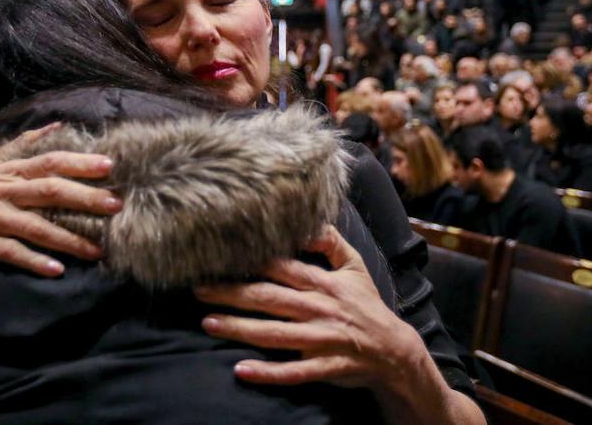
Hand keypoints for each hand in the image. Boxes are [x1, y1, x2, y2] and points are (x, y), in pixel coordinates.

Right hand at [0, 123, 121, 276]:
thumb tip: (58, 124)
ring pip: (35, 226)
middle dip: (84, 198)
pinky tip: (56, 270)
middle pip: (49, 191)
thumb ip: (25, 143)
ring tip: (97, 251)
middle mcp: (3, 191)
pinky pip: (11, 252)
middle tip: (116, 205)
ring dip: (68, 239)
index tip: (109, 165)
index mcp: (10, 171)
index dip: (79, 162)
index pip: (50, 162)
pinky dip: (33, 261)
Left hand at [194, 225, 427, 392]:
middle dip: (231, 292)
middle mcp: (318, 309)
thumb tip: (310, 219)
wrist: (394, 351)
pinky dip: (267, 373)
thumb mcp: (355, 267)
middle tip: (198, 288)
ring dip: (239, 329)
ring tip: (207, 323)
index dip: (251, 260)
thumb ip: (331, 242)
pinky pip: (292, 372)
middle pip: (268, 298)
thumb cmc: (367, 306)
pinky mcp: (322, 367)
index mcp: (323, 283)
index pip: (281, 267)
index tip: (219, 255)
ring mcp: (319, 339)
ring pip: (274, 334)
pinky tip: (241, 370)